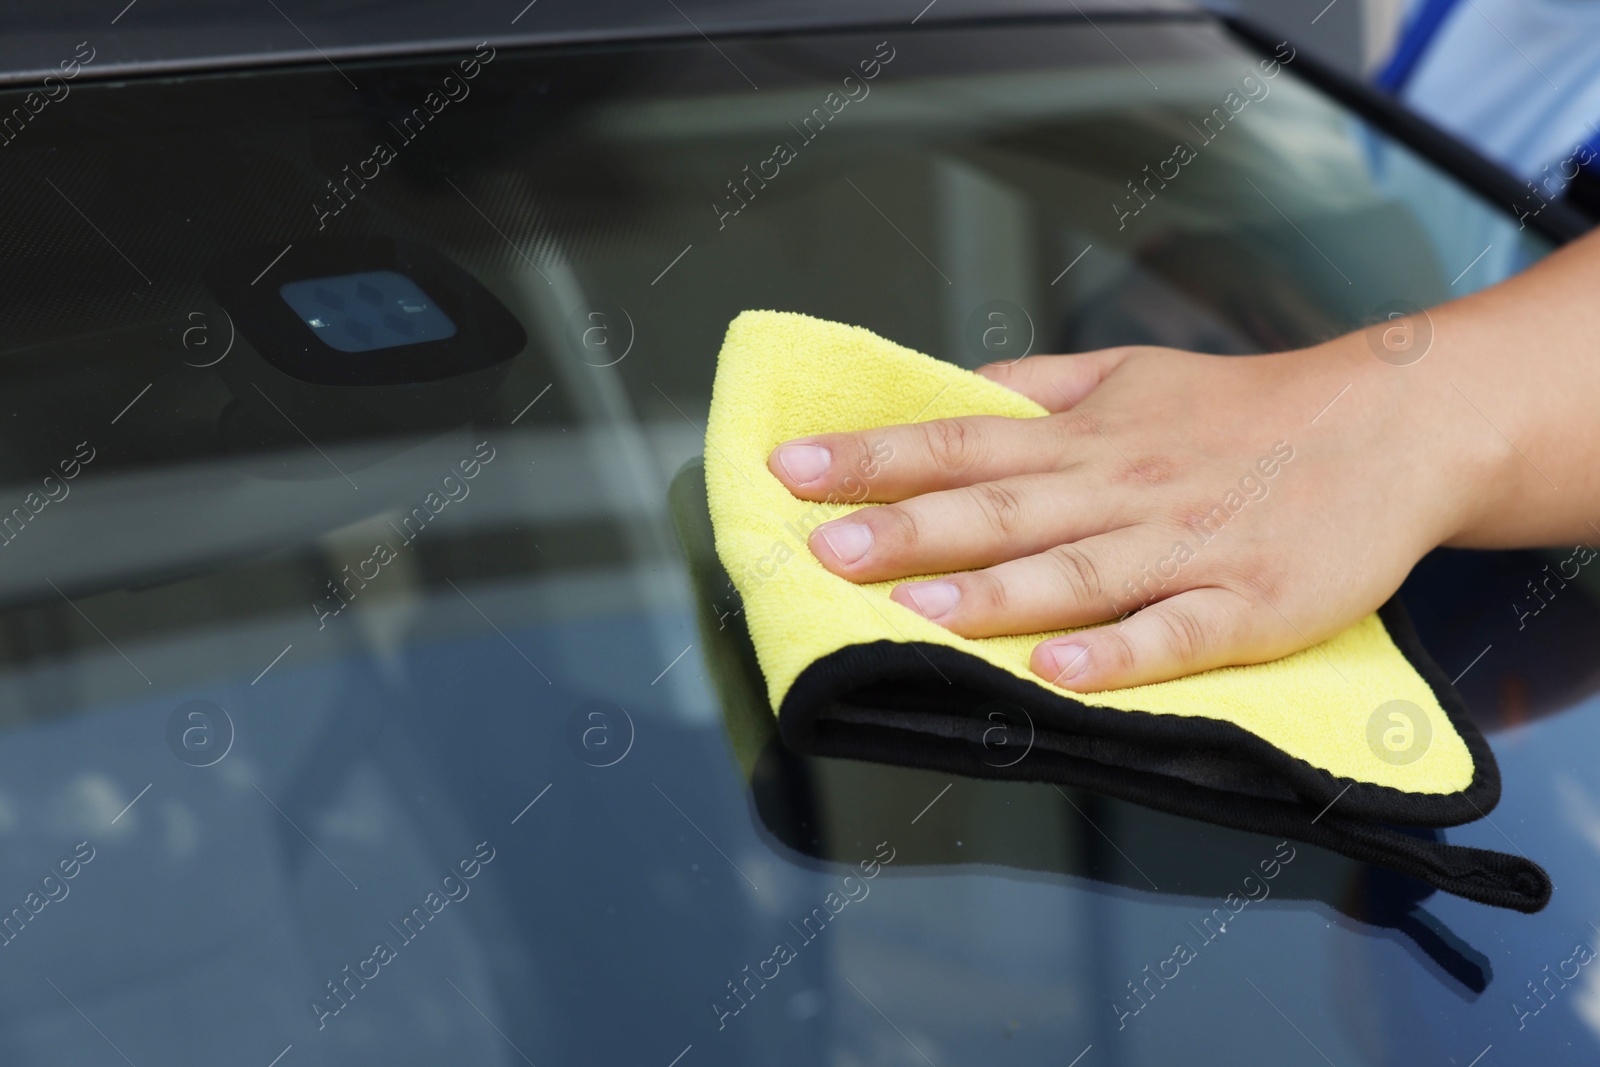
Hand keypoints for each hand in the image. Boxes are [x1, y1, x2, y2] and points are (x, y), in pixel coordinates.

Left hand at [767, 335, 1500, 691]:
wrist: (1385, 426)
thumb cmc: (1239, 410)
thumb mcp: (1129, 373)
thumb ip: (1035, 387)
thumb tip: (947, 389)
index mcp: (1084, 436)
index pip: (958, 442)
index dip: (872, 458)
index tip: (791, 470)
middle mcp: (1121, 487)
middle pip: (1000, 509)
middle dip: (907, 530)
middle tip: (821, 548)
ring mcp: (1184, 547)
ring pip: (1077, 573)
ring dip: (993, 594)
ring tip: (914, 612)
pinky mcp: (1248, 603)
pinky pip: (1176, 633)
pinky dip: (1119, 654)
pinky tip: (1058, 671)